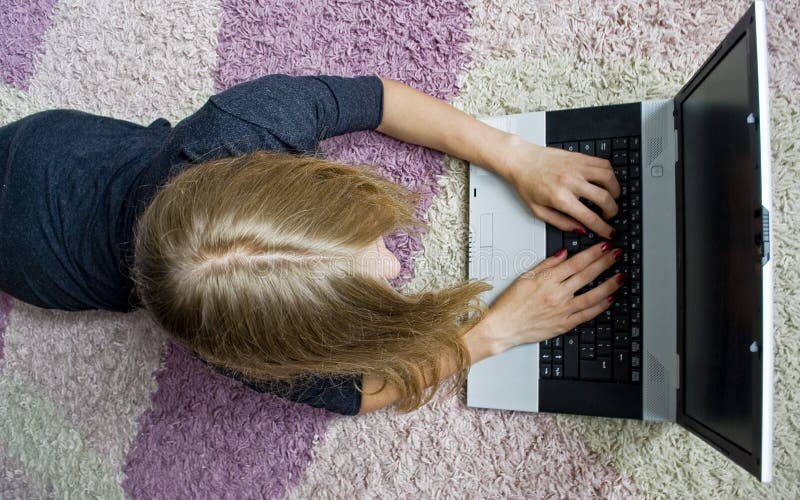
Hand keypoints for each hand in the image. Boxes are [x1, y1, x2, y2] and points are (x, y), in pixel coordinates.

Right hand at [480, 242, 623, 350]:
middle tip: (618, 254)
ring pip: (592, 295)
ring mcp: (562, 310)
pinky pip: (587, 314)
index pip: (576, 262)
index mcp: (546, 280)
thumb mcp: (525, 277)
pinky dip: (601, 306)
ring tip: (621, 275)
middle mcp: (557, 294)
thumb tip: (564, 254)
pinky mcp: (564, 324)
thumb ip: (547, 264)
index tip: (604, 246)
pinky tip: (611, 298)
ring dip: (609, 284)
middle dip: (605, 262)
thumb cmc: (510, 304)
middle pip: (587, 275)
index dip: (593, 253)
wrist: (503, 327)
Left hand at [501, 135, 619, 238]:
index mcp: (560, 198)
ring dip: (616, 191)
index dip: (604, 228)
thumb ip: (561, 223)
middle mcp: (571, 182)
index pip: (590, 217)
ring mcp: (577, 167)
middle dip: (613, 211)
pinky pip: (604, 164)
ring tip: (611, 198)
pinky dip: (610, 174)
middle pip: (605, 198)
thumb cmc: (526, 184)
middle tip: (609, 215)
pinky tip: (606, 182)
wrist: (520, 160)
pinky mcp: (580, 157)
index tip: (610, 233)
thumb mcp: (538, 211)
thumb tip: (580, 229)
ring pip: (609, 178)